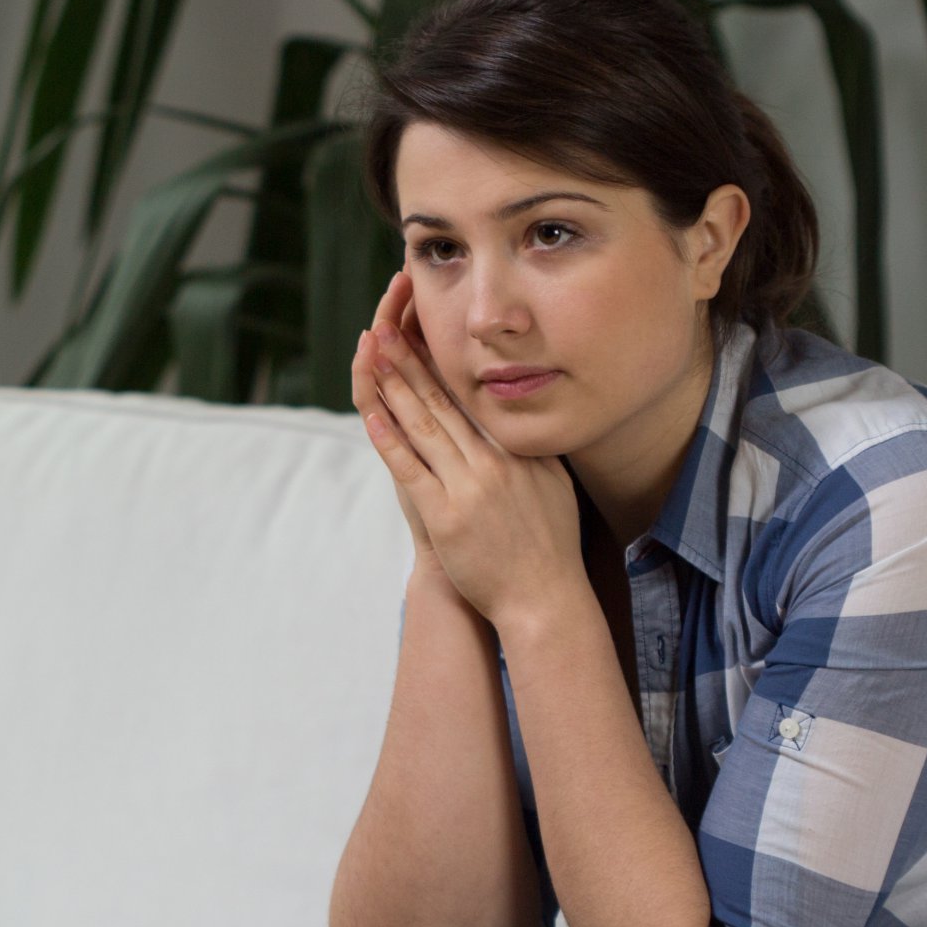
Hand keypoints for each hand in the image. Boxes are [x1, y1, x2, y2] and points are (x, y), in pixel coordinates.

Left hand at [357, 275, 589, 636]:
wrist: (543, 599)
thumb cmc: (548, 546)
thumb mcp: (553, 485)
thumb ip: (534, 451)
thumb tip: (526, 419)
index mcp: (519, 450)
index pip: (475, 395)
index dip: (445, 361)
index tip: (423, 331)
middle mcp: (494, 461)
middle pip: (444, 401)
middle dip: (411, 360)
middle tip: (387, 326)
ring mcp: (468, 486)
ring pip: (424, 425)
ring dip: (395, 386)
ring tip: (374, 353)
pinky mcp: (445, 514)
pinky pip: (412, 468)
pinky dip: (391, 438)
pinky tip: (373, 412)